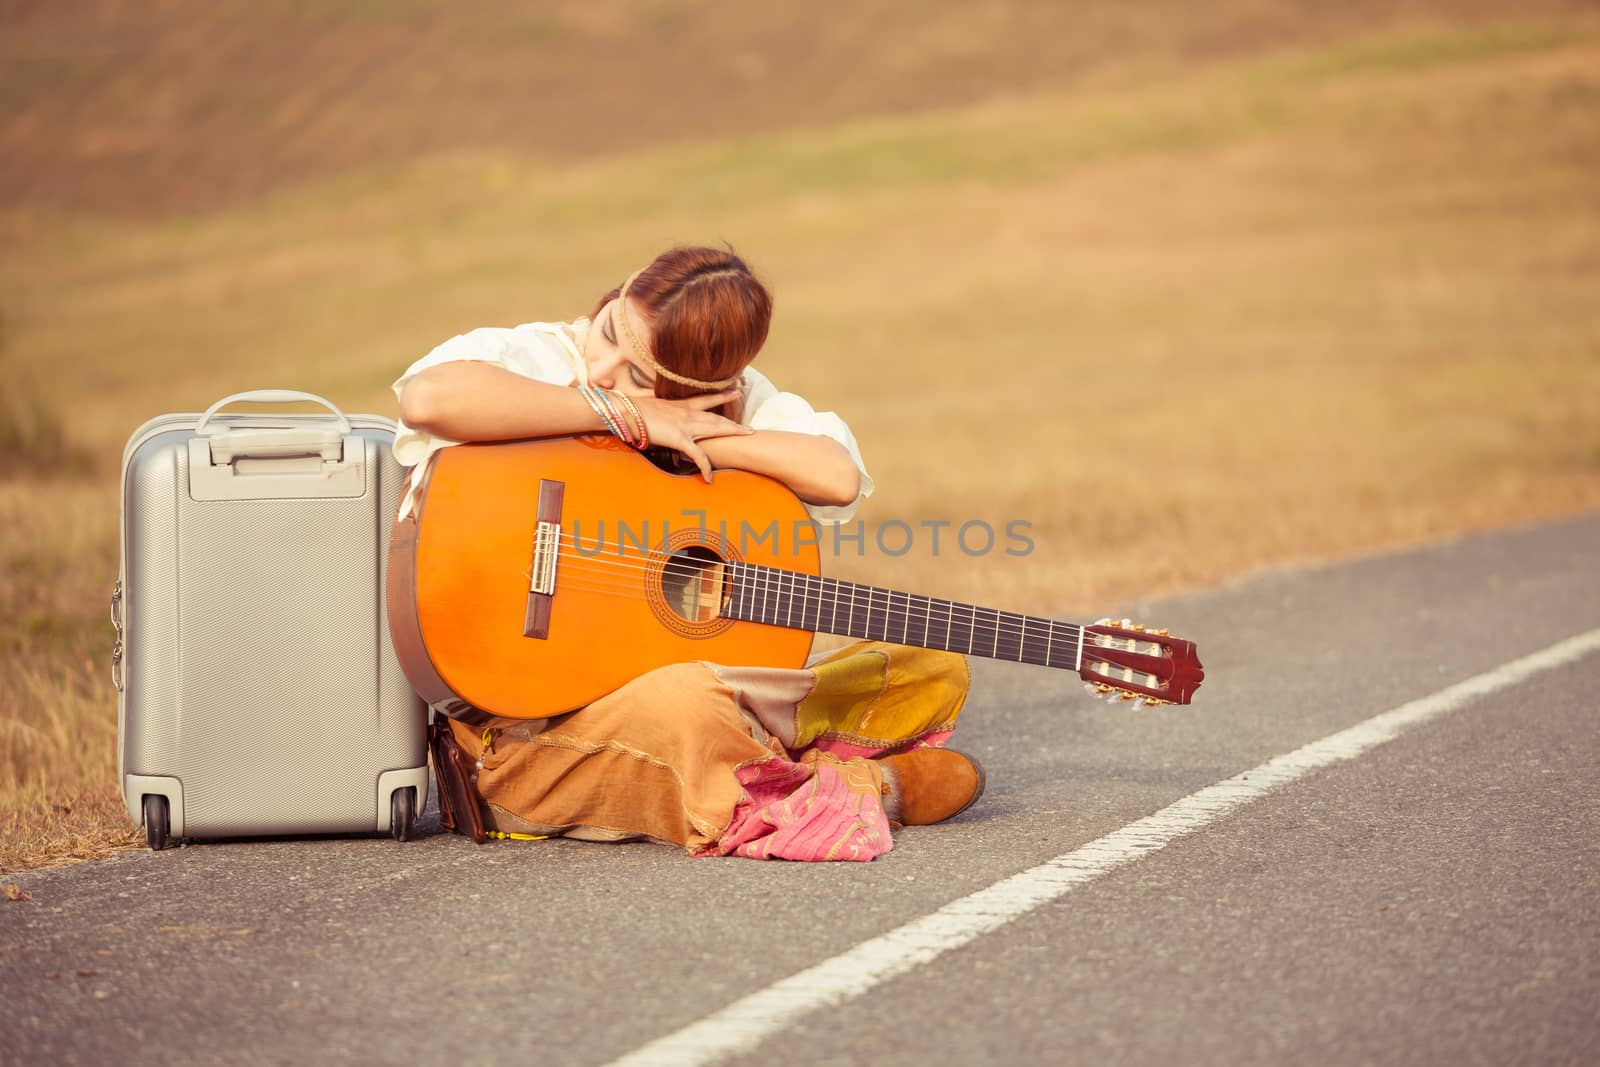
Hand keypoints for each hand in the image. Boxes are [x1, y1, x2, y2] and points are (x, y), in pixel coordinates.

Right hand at [632, 388, 751, 481]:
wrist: (625, 411)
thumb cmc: (633, 410)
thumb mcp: (651, 409)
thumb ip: (661, 414)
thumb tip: (661, 419)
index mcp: (680, 406)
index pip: (706, 400)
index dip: (722, 396)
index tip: (735, 390)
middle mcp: (687, 413)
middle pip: (717, 417)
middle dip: (734, 423)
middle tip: (750, 428)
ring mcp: (685, 425)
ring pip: (716, 429)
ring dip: (733, 433)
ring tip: (747, 437)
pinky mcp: (679, 438)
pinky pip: (697, 454)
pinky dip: (705, 466)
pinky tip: (710, 478)